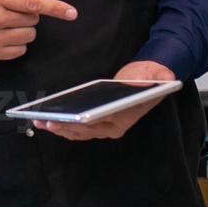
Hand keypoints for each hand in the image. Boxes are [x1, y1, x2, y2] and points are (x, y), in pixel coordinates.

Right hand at [0, 0, 77, 62]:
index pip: (32, 2)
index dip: (55, 7)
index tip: (71, 13)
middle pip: (33, 20)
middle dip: (27, 14)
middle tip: (8, 9)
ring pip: (29, 37)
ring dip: (23, 29)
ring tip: (4, 23)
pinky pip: (20, 51)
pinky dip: (16, 44)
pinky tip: (0, 36)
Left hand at [35, 61, 175, 140]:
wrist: (151, 80)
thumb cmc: (151, 78)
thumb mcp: (159, 75)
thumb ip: (162, 77)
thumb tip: (166, 78)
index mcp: (126, 117)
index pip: (101, 122)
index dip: (82, 122)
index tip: (66, 120)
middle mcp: (115, 126)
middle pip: (85, 130)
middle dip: (64, 127)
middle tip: (46, 121)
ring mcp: (106, 126)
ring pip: (79, 131)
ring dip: (60, 128)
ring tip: (41, 121)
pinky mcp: (98, 122)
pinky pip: (78, 128)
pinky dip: (63, 125)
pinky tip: (48, 118)